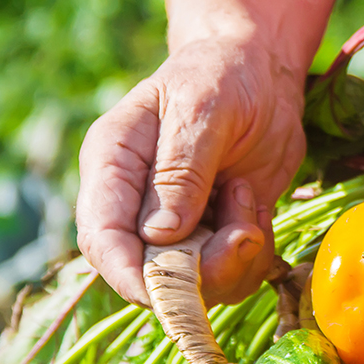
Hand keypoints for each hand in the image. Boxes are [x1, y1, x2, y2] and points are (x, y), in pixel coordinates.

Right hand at [76, 35, 304, 306]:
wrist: (262, 74)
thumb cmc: (222, 76)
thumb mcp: (202, 110)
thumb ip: (181, 171)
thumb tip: (160, 235)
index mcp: (113, 166)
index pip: (101, 238)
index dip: (130, 275)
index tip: (173, 290)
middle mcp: (138, 204)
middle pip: (150, 273)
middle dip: (203, 271)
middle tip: (245, 229)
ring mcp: (179, 225)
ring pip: (197, 283)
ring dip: (235, 259)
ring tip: (248, 198)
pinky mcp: (216, 234)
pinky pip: (232, 274)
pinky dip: (254, 255)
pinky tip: (258, 208)